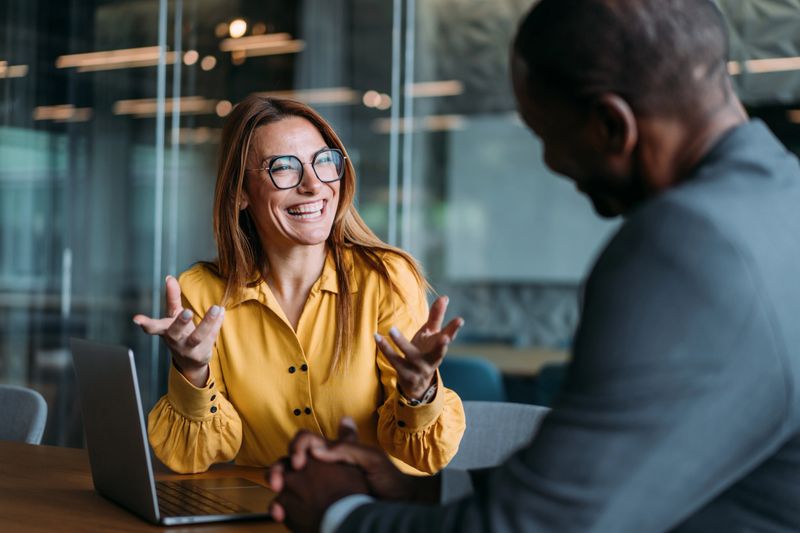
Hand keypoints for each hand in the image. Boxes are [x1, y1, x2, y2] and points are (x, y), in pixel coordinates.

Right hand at [132, 275, 223, 386]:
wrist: (189, 360)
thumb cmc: (179, 332)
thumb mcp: (173, 315)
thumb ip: (172, 297)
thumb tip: (169, 277)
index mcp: (165, 330)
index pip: (153, 327)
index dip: (145, 323)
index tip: (137, 319)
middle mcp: (175, 340)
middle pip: (175, 332)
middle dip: (180, 322)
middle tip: (187, 311)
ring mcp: (188, 349)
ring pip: (197, 337)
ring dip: (207, 322)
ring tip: (216, 308)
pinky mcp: (202, 353)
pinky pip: (211, 337)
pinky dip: (217, 324)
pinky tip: (221, 312)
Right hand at [268, 418, 436, 522]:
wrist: (399, 508)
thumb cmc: (389, 481)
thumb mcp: (372, 459)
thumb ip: (347, 448)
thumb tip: (316, 449)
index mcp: (334, 451)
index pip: (306, 440)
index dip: (297, 446)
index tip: (301, 462)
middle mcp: (322, 467)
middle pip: (289, 462)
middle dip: (277, 469)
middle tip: (277, 483)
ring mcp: (318, 488)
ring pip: (287, 484)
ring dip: (276, 488)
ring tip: (277, 502)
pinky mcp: (317, 507)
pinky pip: (294, 506)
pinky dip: (282, 509)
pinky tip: (280, 516)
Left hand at [377, 296, 463, 398]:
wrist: (416, 384)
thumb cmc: (425, 351)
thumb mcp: (431, 335)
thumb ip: (436, 316)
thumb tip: (444, 297)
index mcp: (440, 348)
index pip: (449, 336)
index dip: (454, 329)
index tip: (460, 320)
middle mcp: (432, 360)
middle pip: (438, 353)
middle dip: (442, 346)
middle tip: (445, 338)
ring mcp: (419, 369)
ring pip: (410, 355)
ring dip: (401, 342)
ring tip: (391, 329)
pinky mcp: (405, 375)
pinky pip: (394, 360)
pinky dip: (385, 348)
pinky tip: (377, 337)